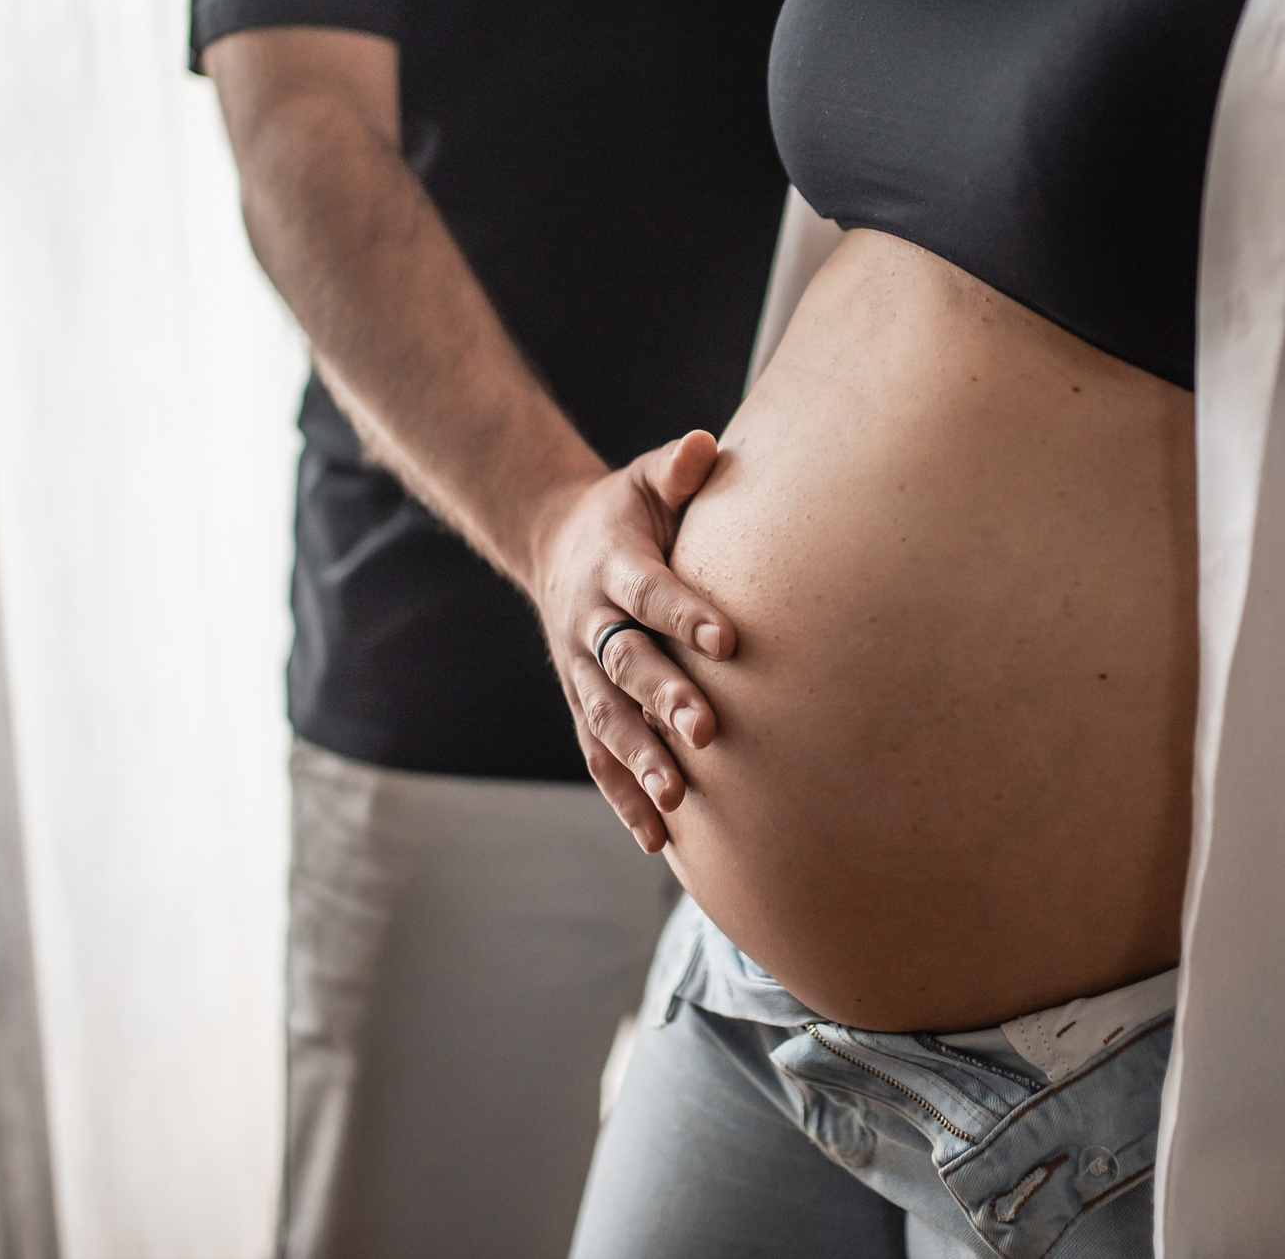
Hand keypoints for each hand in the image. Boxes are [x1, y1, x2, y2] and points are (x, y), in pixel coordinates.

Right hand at [529, 430, 734, 851]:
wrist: (557, 545)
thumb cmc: (628, 512)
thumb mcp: (647, 479)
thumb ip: (677, 467)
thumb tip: (707, 446)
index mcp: (614, 565)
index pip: (651, 592)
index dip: (686, 614)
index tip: (727, 640)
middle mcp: (591, 622)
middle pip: (626, 664)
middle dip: (664, 698)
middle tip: (706, 730)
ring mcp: (580, 670)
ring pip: (608, 719)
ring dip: (641, 758)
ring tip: (677, 796)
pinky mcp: (582, 704)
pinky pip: (598, 755)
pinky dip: (623, 796)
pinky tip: (657, 838)